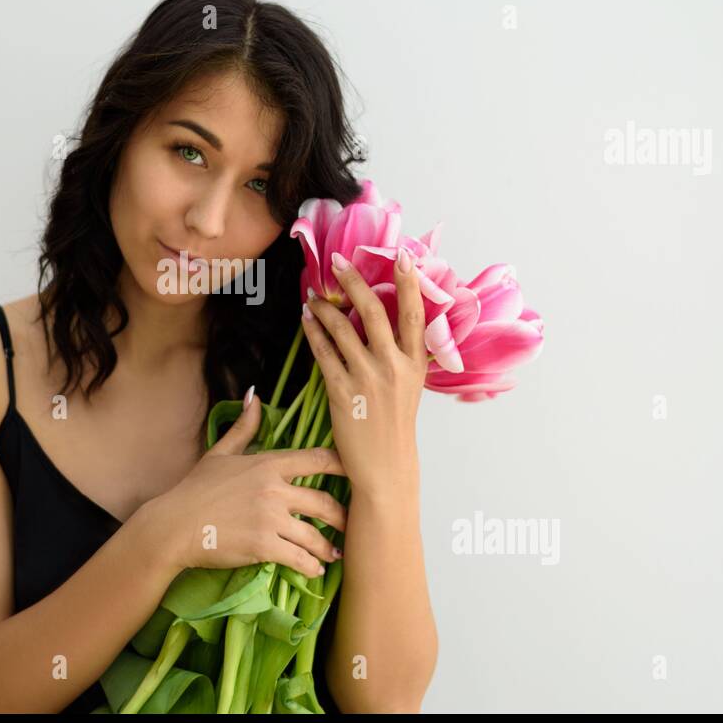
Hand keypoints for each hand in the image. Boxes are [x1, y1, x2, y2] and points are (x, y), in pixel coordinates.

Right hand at [146, 390, 347, 575]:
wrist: (174, 525)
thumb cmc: (196, 489)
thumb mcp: (220, 453)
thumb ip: (243, 426)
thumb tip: (253, 395)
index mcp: (268, 464)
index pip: (318, 459)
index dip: (343, 466)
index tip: (358, 475)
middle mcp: (274, 488)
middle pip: (325, 502)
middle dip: (342, 517)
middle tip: (349, 526)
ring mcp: (270, 518)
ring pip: (315, 535)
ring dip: (329, 547)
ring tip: (335, 554)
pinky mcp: (263, 545)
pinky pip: (299, 558)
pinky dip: (311, 566)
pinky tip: (315, 570)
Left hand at [301, 247, 426, 499]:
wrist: (386, 467)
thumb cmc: (395, 425)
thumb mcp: (410, 386)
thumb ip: (401, 354)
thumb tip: (385, 320)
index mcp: (416, 364)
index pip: (415, 315)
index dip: (409, 283)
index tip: (403, 256)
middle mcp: (394, 367)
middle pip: (373, 312)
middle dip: (354, 282)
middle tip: (339, 261)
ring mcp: (368, 378)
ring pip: (343, 329)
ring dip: (326, 306)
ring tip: (314, 293)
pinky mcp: (342, 391)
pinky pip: (324, 352)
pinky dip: (314, 331)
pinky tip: (307, 318)